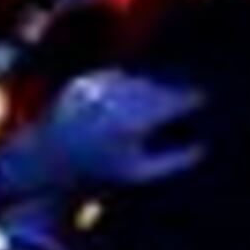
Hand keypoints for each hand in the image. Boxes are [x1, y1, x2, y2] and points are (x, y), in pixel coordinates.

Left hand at [27, 70, 209, 194]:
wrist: (43, 161)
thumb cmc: (95, 172)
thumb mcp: (139, 173)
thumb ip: (175, 160)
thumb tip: (205, 145)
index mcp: (132, 123)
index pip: (173, 100)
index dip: (192, 98)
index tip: (204, 98)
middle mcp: (114, 101)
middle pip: (157, 85)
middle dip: (175, 88)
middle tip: (189, 94)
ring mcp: (95, 88)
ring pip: (137, 78)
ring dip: (153, 82)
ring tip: (165, 93)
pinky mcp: (81, 83)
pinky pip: (115, 76)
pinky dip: (127, 82)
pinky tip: (134, 93)